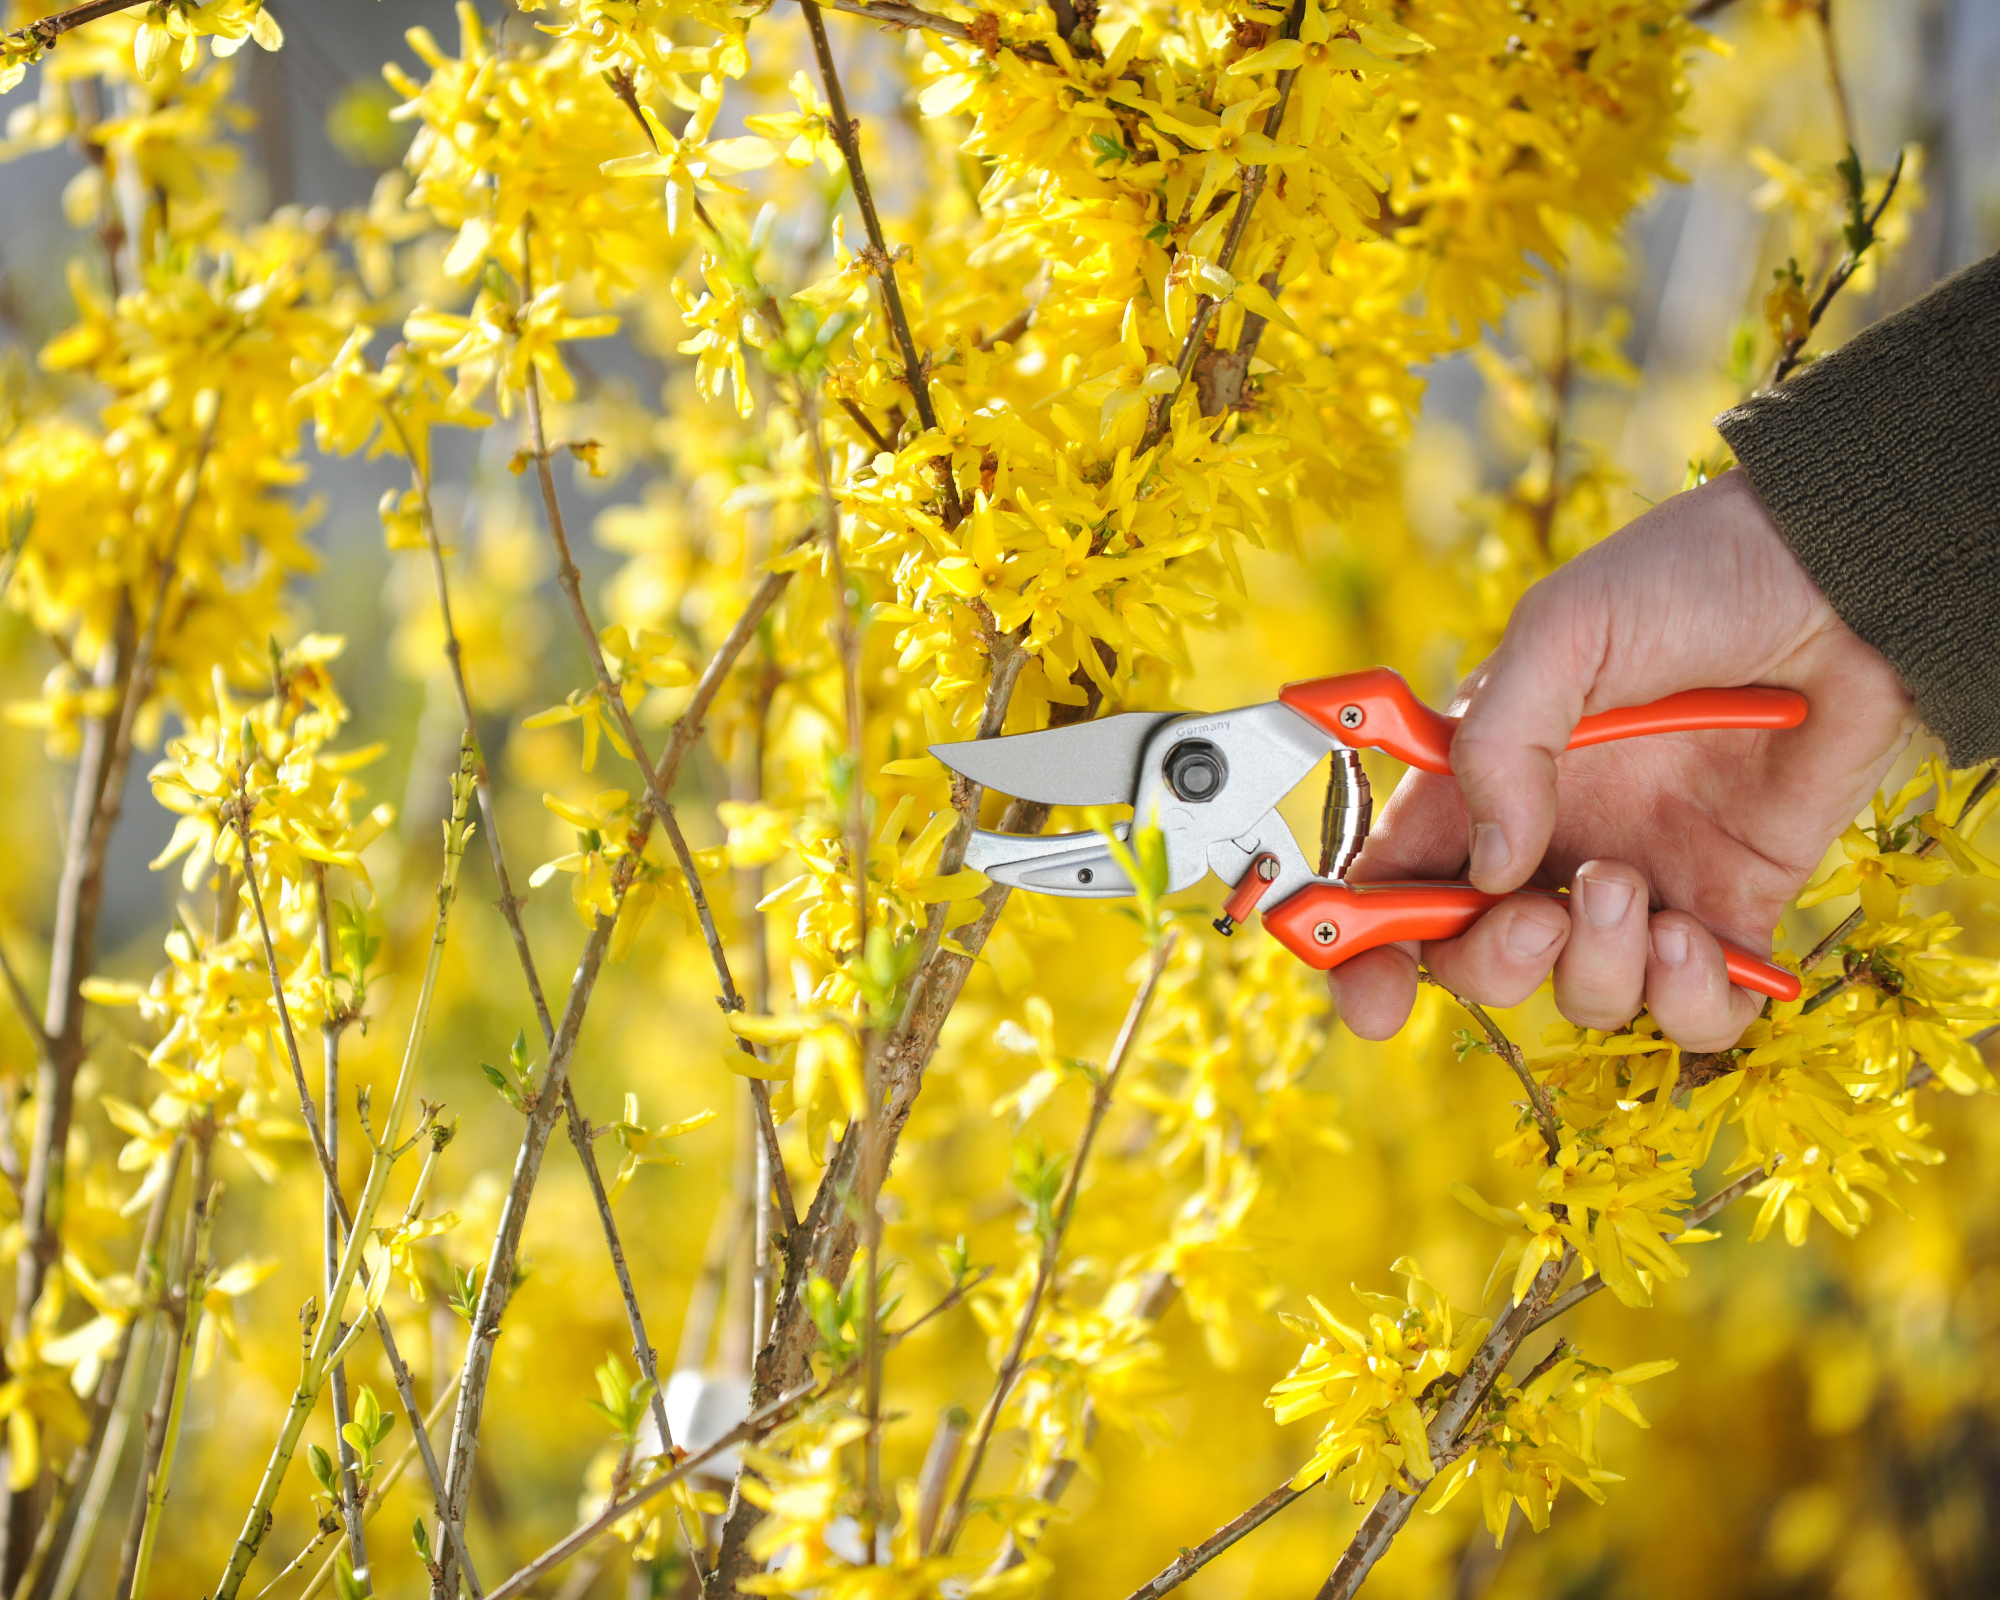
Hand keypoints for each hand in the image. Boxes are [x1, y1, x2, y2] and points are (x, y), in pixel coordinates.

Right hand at [1329, 469, 1915, 1049]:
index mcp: (1483, 778)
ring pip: (1586, 997)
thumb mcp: (1566, 630)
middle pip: (1479, 961)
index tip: (1375, 994)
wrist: (1842, 577)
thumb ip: (1503, 745)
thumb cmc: (1692, 575)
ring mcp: (1643, 882)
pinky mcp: (1733, 908)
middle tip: (1537, 914)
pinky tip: (1693, 940)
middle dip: (1491, 963)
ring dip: (1596, 969)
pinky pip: (1697, 1013)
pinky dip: (1687, 1003)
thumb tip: (1486, 869)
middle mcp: (1552, 843)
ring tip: (1633, 890)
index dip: (1365, 951)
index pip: (1396, 883)